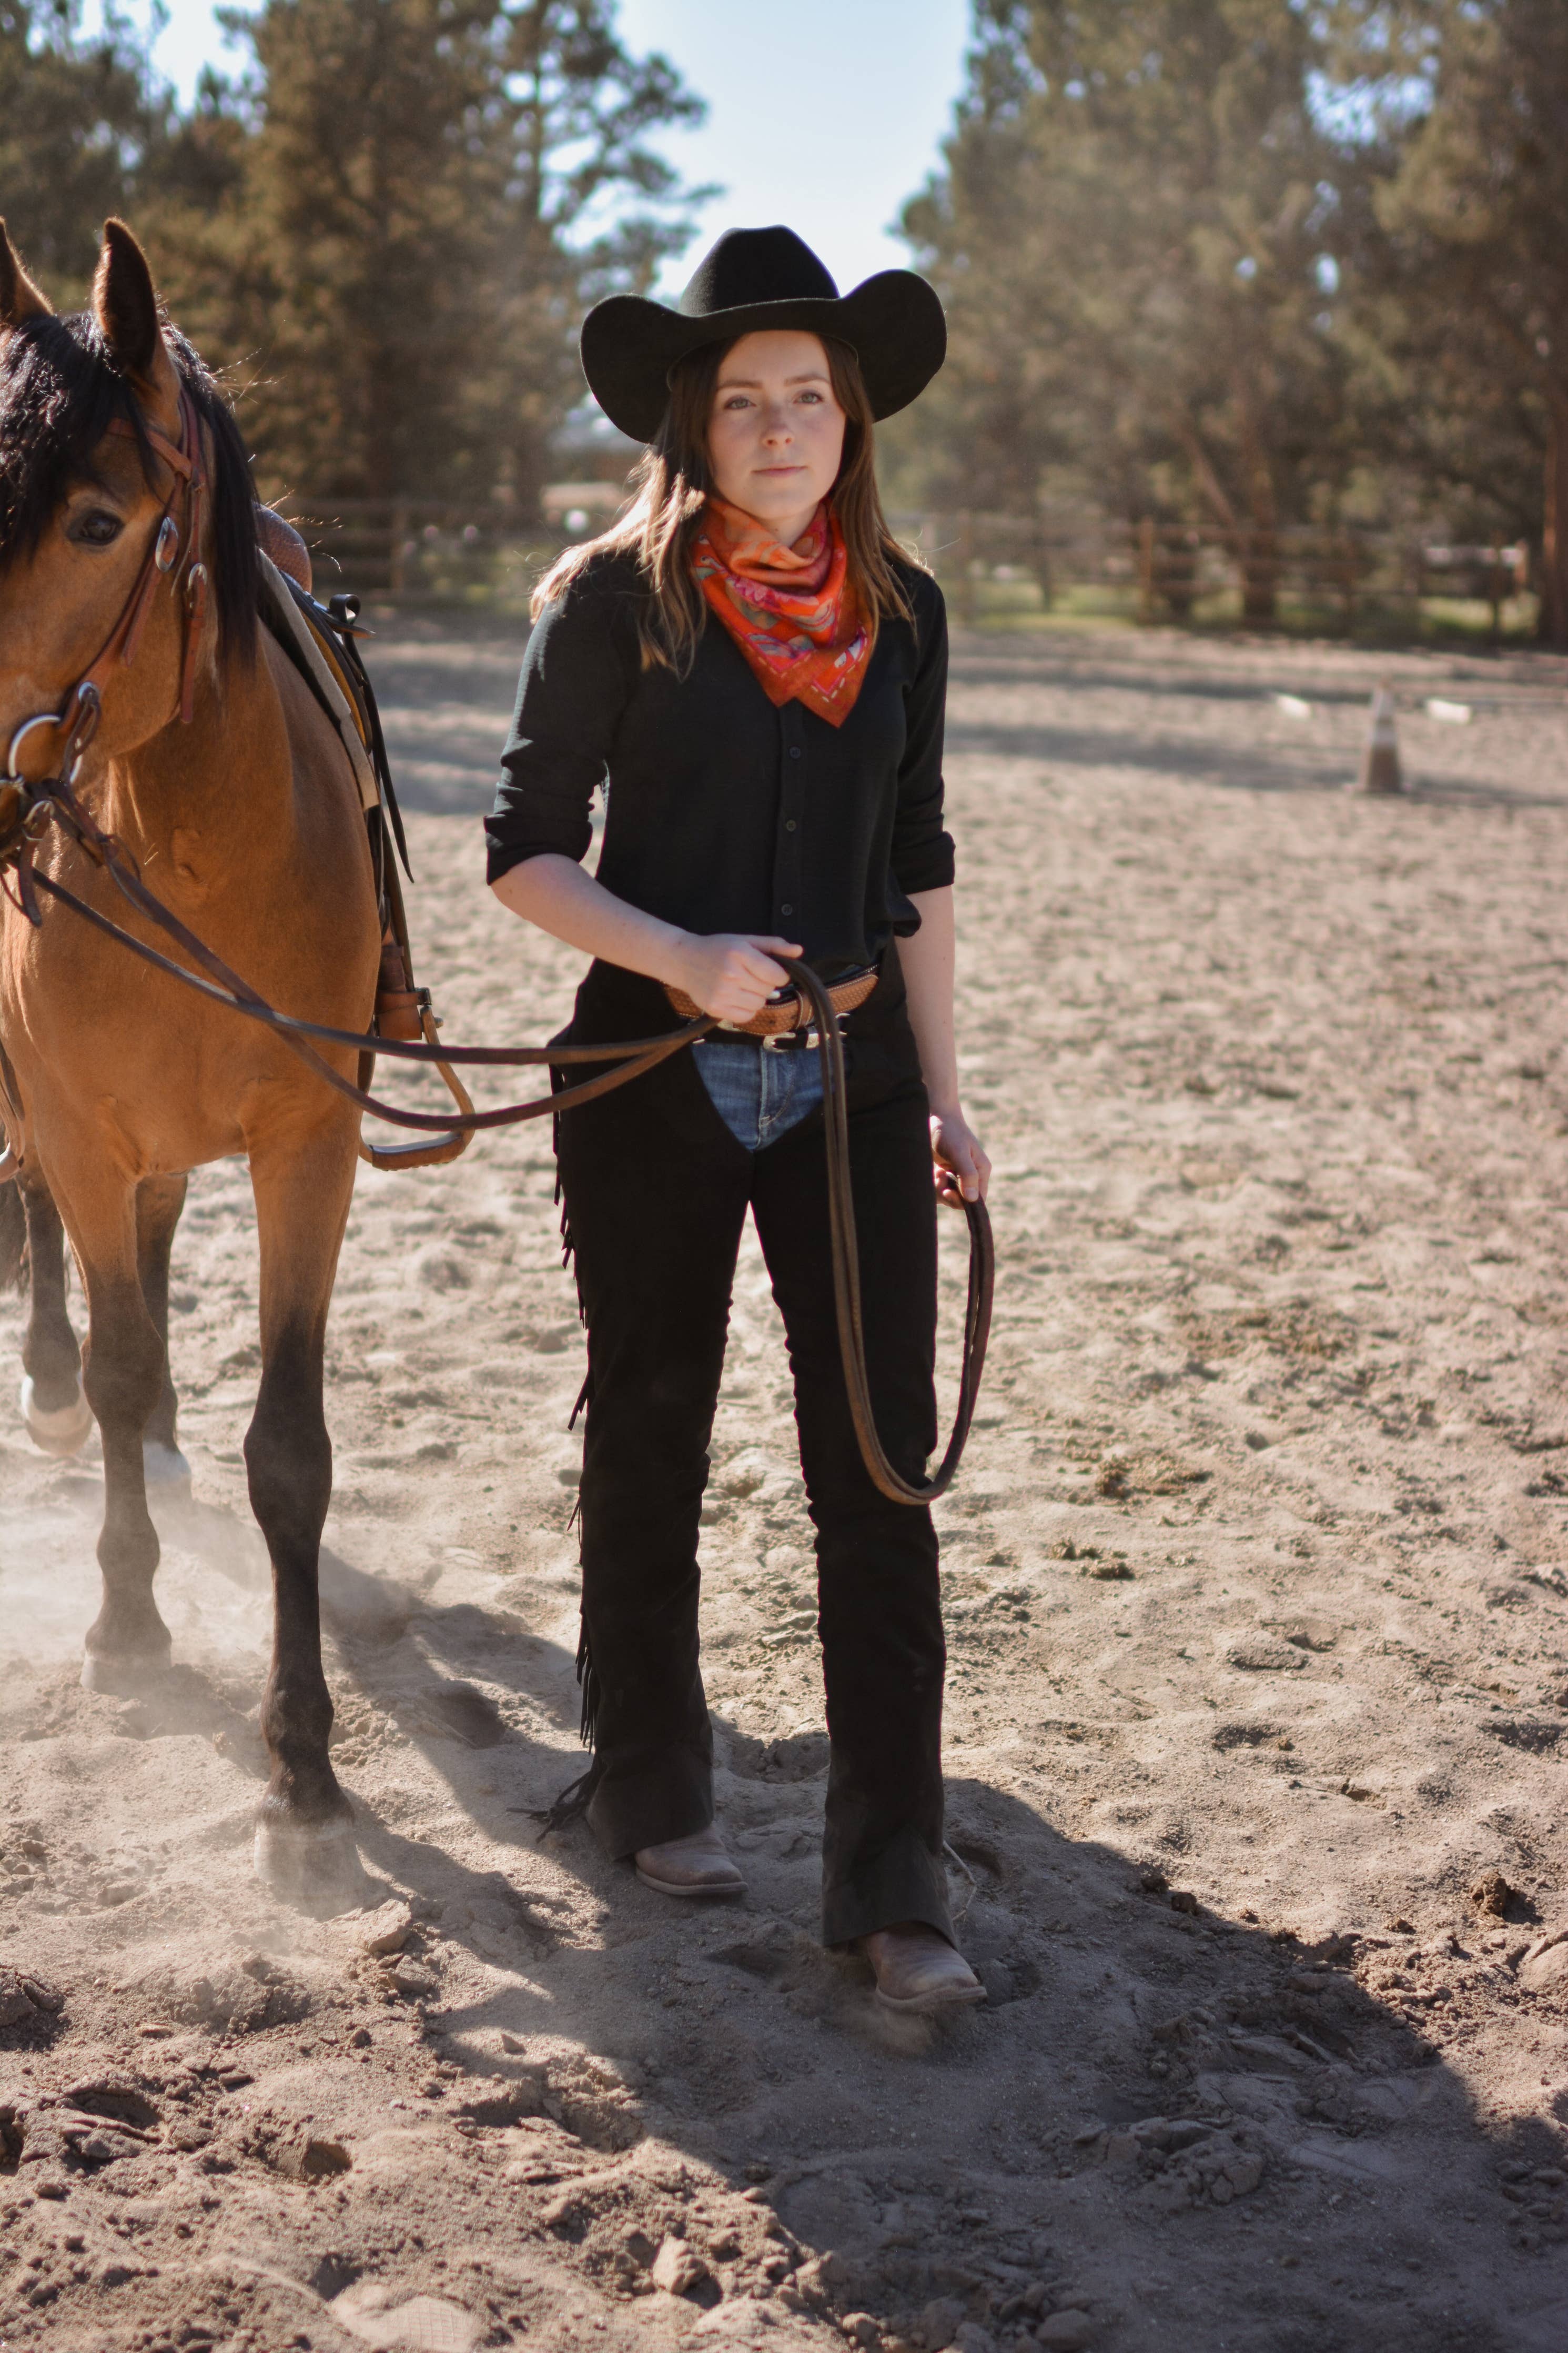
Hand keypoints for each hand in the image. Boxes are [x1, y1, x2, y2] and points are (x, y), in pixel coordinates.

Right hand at [671, 932, 801, 1023]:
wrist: (684, 961)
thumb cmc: (717, 949)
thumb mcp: (745, 941)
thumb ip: (773, 945)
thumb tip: (799, 951)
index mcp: (739, 954)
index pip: (777, 975)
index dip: (779, 975)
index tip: (770, 971)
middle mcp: (731, 974)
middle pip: (769, 990)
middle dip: (765, 984)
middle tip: (750, 976)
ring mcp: (722, 993)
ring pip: (759, 1004)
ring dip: (756, 997)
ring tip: (742, 986)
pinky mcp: (716, 1008)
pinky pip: (746, 1016)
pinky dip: (746, 1009)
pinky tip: (736, 997)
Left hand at [930, 1108, 989, 1206]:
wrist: (932, 1116)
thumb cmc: (948, 1131)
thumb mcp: (958, 1151)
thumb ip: (967, 1174)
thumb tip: (972, 1199)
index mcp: (980, 1171)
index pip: (978, 1199)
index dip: (963, 1202)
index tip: (948, 1192)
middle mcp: (970, 1176)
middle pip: (961, 1201)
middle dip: (947, 1194)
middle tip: (939, 1178)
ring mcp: (955, 1175)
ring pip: (948, 1197)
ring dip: (939, 1189)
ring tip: (936, 1173)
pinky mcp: (943, 1174)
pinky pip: (938, 1190)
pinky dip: (933, 1185)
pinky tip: (933, 1172)